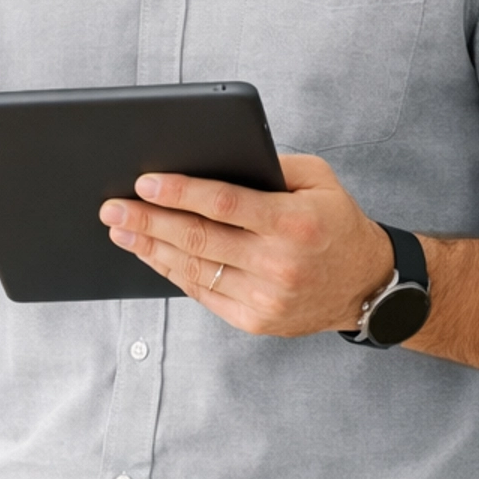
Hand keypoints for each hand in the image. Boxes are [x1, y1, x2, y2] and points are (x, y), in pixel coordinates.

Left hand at [99, 154, 394, 336]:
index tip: (144, 182)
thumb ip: (269, 166)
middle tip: (112, 208)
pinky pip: (202, 293)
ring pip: (194, 270)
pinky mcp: (255, 320)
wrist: (367, 285)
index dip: (180, 193)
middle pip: (198, 239)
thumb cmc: (336, 222)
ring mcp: (265, 297)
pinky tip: (150, 254)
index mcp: (294, 222)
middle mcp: (279, 263)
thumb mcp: (316, 180)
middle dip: (148, 221)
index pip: (224, 204)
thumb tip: (210, 158)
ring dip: (150, 248)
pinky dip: (171, 272)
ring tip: (121, 230)